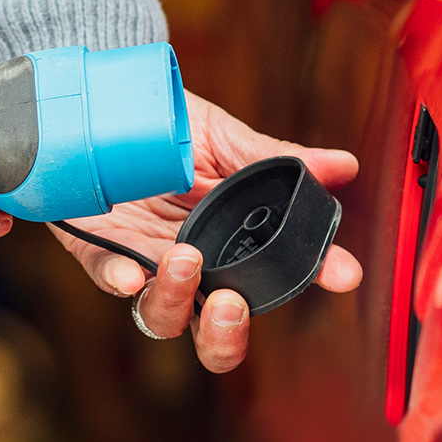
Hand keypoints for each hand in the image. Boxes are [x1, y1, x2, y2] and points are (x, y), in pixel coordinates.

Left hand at [50, 94, 362, 371]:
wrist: (101, 107)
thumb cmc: (166, 129)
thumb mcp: (221, 138)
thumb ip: (270, 158)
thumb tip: (341, 165)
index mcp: (231, 242)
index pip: (278, 272)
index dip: (313, 276)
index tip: (342, 273)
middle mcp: (194, 264)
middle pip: (216, 329)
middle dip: (227, 334)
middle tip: (233, 304)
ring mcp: (146, 262)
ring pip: (163, 316)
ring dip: (176, 299)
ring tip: (183, 260)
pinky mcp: (100, 249)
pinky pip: (107, 276)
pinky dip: (118, 279)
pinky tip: (129, 274)